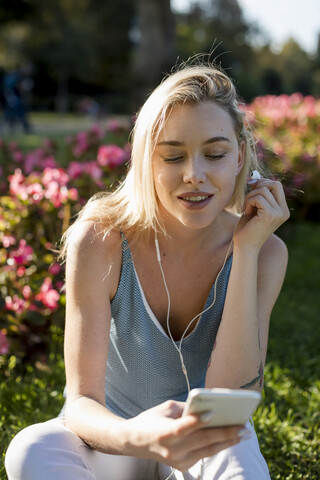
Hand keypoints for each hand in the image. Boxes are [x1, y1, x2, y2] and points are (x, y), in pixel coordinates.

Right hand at [125, 400, 243, 470]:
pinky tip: (230, 439)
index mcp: (163, 432)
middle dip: (225, 432)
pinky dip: (218, 446)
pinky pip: (204, 455)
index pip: (183, 427)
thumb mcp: (164, 408)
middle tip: (244, 425)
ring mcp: (177, 460)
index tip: (212, 412)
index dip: (197, 420)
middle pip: (202, 440)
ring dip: (228, 441)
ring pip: (208, 451)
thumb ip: (184, 408)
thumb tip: (207, 407)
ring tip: (244, 433)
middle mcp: (171, 449)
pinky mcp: (182, 466)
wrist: (134, 443)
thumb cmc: (151, 420)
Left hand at [234, 179, 289, 250]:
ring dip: (249, 197)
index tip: (251, 188)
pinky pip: (258, 197)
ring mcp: (278, 213)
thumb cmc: (247, 228)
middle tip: (249, 198)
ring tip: (246, 209)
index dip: (262, 183)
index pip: (276, 185)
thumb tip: (255, 178)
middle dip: (258, 186)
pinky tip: (246, 212)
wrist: (245, 246)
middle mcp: (284, 211)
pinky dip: (248, 202)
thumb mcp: (254, 208)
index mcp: (282, 209)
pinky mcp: (270, 214)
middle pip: (275, 184)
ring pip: (263, 190)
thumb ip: (258, 194)